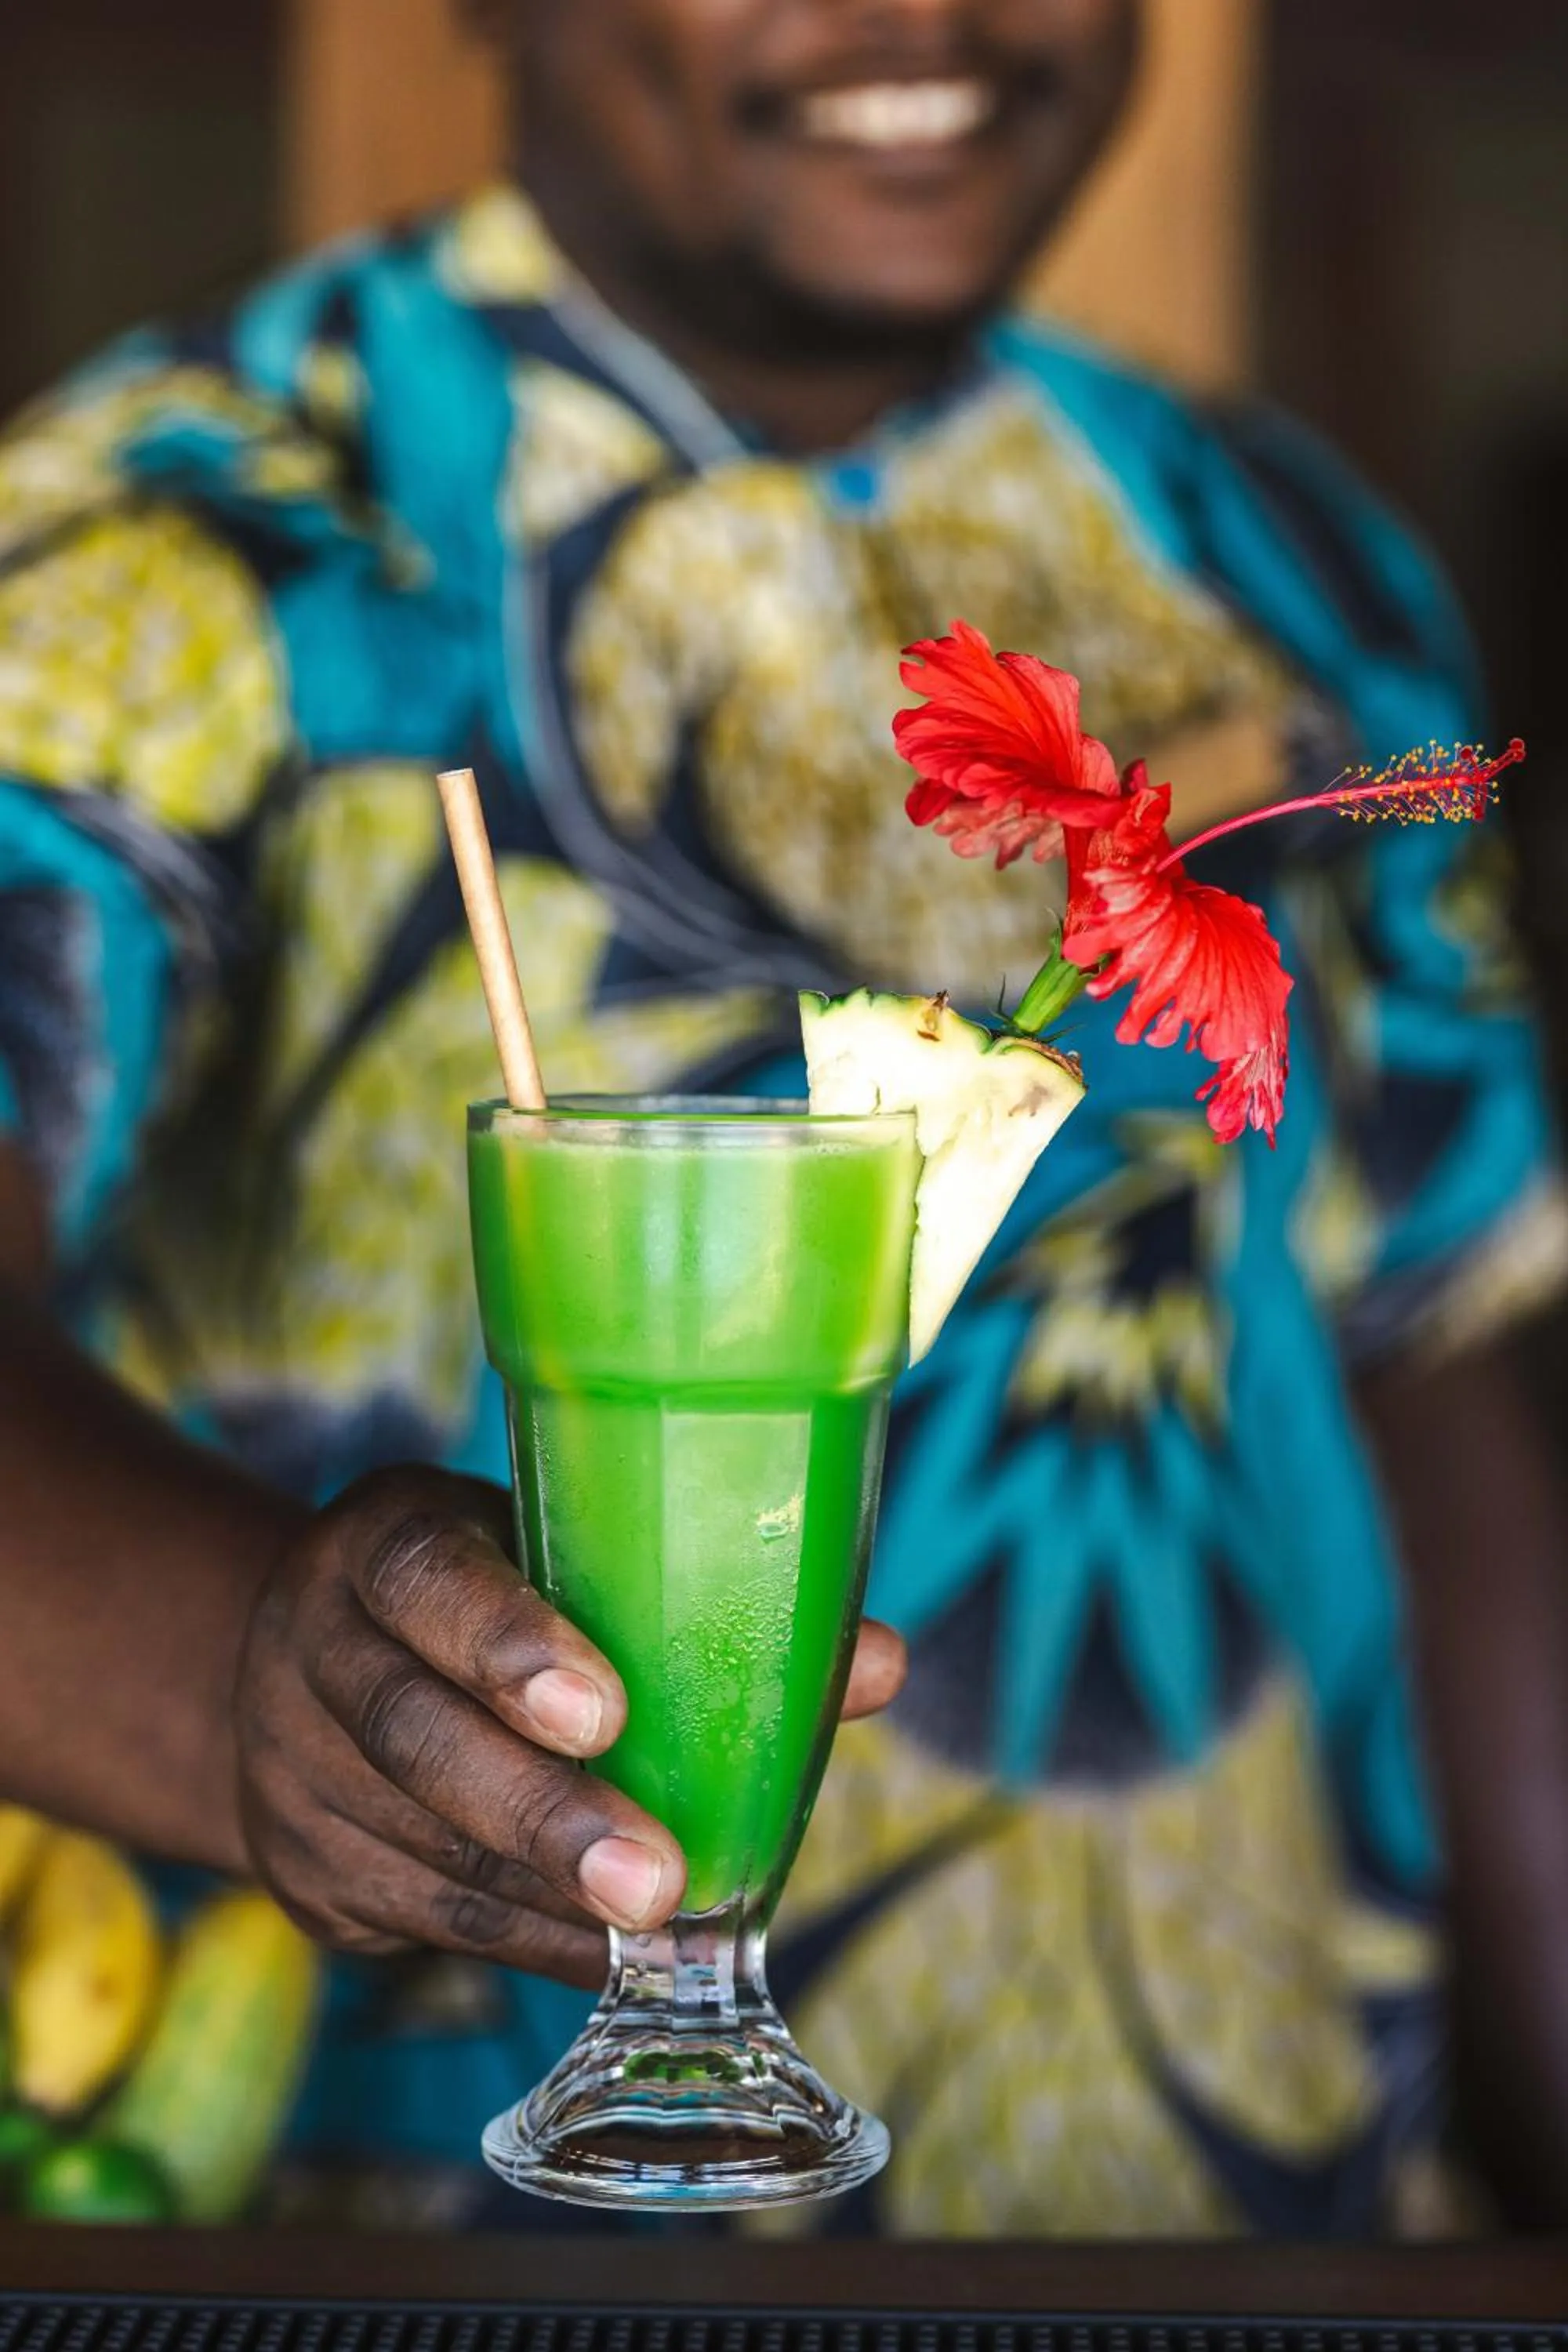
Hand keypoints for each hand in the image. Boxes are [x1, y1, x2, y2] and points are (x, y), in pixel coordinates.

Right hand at [234, 1466, 906, 1987]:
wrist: (298, 1668)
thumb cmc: (478, 1595)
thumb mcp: (554, 1555)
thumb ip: (697, 1604)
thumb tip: (880, 1664)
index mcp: (380, 1542)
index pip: (427, 1578)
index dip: (508, 1642)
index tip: (606, 1710)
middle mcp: (315, 1647)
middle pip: (416, 1736)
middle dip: (543, 1814)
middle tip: (659, 1880)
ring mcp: (292, 1771)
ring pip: (424, 1850)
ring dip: (550, 1901)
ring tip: (667, 1934)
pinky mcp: (305, 1875)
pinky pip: (427, 1923)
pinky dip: (533, 1942)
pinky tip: (615, 1958)